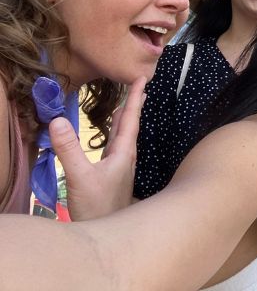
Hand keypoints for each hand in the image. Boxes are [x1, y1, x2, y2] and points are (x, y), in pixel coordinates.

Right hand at [49, 77, 146, 219]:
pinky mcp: (112, 176)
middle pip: (130, 124)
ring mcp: (120, 167)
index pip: (131, 119)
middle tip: (140, 85)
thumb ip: (69, 149)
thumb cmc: (98, 205)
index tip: (144, 78)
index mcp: (124, 152)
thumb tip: (58, 120)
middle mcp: (126, 157)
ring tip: (127, 103)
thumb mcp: (80, 176)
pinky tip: (110, 136)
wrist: (107, 232)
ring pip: (124, 136)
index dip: (136, 98)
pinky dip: (114, 134)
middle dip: (134, 104)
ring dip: (125, 118)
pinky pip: (115, 147)